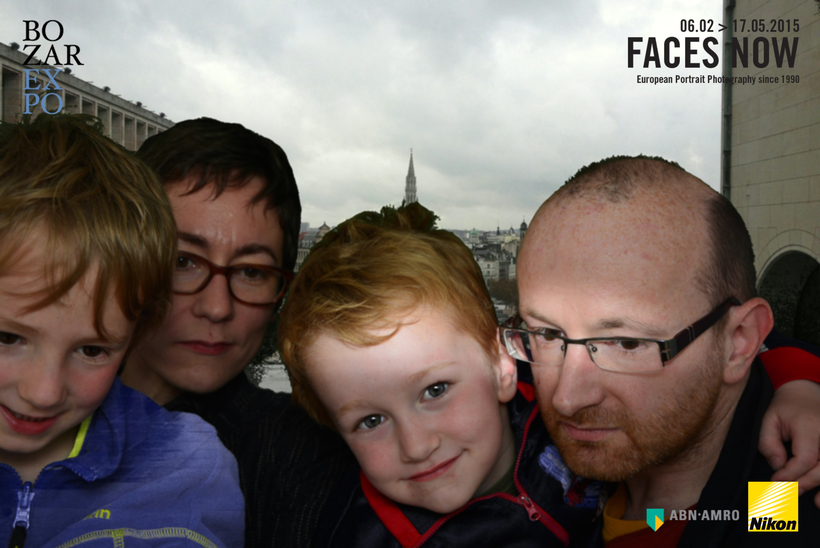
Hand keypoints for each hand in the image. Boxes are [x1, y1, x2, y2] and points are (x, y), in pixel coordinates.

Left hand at [759, 380, 819, 507]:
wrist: (806, 391)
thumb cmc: (786, 406)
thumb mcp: (769, 419)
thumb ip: (768, 443)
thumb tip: (777, 466)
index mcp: (811, 427)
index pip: (805, 459)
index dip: (790, 474)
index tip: (775, 481)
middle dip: (805, 483)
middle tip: (786, 492)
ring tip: (815, 502)